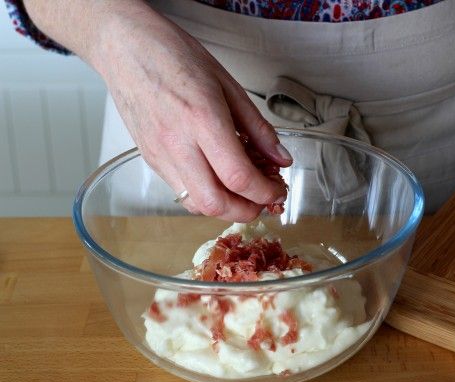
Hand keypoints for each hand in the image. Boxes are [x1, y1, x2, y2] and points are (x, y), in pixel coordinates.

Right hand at [91, 4, 290, 220]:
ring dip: (225, 207)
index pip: (238, 176)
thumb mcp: (228, 85)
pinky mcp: (150, 160)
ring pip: (195, 204)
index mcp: (202, 119)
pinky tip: (218, 179)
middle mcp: (177, 143)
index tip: (277, 190)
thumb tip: (280, 157)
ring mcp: (159, 155)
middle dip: (246, 211)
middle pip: (215, 203)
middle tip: (264, 199)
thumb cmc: (174, 56)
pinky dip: (206, 195)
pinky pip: (181, 191)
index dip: (265, 192)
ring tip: (243, 192)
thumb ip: (258, 128)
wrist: (125, 47)